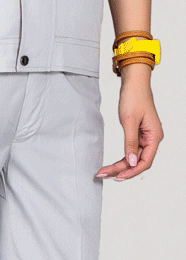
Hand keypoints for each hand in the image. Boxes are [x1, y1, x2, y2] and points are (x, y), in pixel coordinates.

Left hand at [96, 65, 162, 180]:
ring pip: (133, 157)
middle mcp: (152, 138)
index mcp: (154, 136)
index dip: (132, 171)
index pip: (146, 161)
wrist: (133, 83)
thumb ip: (130, 143)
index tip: (118, 176)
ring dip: (120, 165)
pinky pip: (131, 150)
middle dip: (122, 170)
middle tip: (104, 174)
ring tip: (105, 171)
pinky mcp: (138, 134)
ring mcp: (145, 137)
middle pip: (138, 162)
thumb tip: (132, 162)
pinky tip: (113, 163)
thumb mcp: (129, 121)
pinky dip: (122, 157)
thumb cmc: (134, 97)